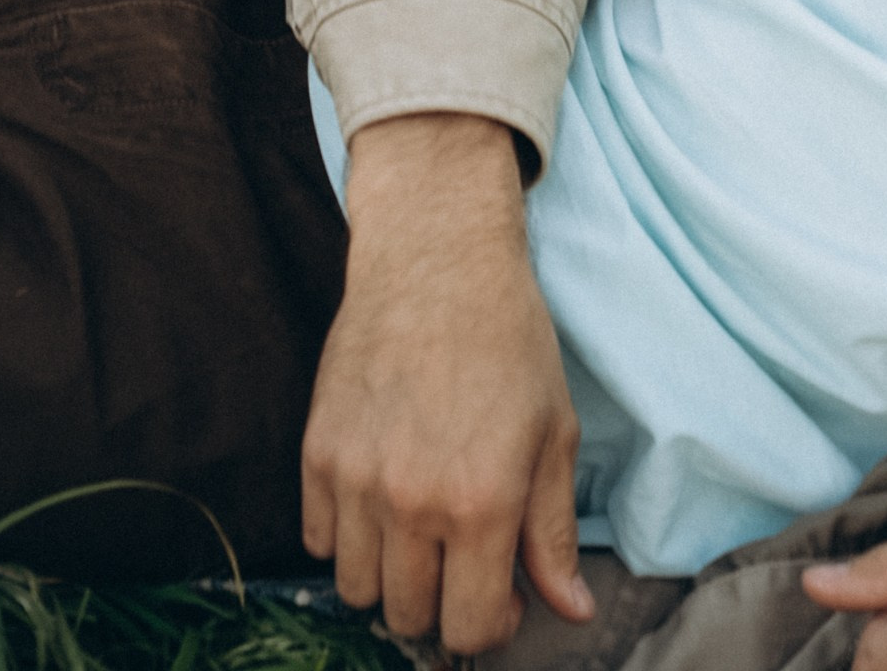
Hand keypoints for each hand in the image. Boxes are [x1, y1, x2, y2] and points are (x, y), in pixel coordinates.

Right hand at [300, 110, 593, 651]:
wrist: (437, 260)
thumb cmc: (508, 341)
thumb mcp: (552, 433)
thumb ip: (552, 534)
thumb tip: (570, 610)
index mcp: (481, 503)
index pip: (466, 627)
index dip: (488, 623)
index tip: (499, 593)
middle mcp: (411, 502)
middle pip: (408, 616)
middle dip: (440, 601)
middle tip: (459, 558)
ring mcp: (356, 479)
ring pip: (356, 588)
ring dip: (389, 574)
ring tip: (418, 527)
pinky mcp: (317, 452)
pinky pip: (318, 540)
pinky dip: (346, 535)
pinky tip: (379, 496)